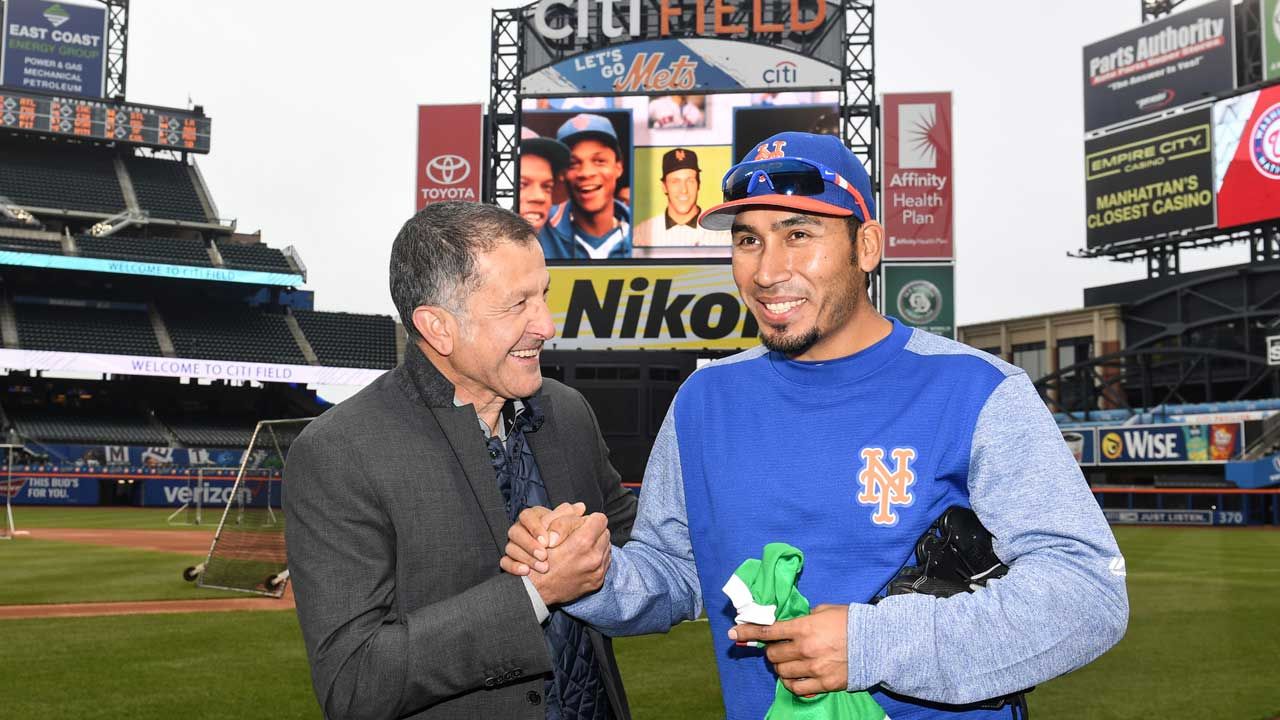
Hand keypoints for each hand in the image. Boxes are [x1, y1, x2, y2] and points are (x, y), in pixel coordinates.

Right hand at [501, 502, 586, 574]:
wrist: (557, 564)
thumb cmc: (563, 539)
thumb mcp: (568, 526)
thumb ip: (571, 517)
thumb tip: (580, 507)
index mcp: (533, 517)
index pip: (526, 516)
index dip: (536, 528)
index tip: (547, 541)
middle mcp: (521, 529)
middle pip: (515, 532)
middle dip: (531, 545)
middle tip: (545, 555)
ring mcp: (514, 545)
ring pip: (510, 548)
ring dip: (526, 557)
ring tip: (542, 567)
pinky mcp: (510, 559)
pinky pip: (504, 562)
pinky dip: (514, 566)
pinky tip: (526, 571)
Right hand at [515, 512, 611, 605]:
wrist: (537, 590)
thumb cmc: (539, 560)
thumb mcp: (548, 533)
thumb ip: (568, 518)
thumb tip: (582, 509)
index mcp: (583, 542)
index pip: (600, 519)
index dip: (589, 519)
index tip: (581, 524)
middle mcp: (594, 557)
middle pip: (605, 533)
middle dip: (594, 532)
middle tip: (580, 535)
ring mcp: (597, 571)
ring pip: (607, 547)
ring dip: (597, 545)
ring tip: (581, 548)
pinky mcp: (597, 581)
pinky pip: (605, 562)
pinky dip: (597, 558)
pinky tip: (583, 559)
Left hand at [728, 604, 848, 695]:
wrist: (878, 643)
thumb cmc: (851, 622)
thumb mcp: (825, 610)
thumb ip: (805, 617)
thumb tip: (791, 624)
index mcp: (804, 627)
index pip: (768, 631)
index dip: (748, 631)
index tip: (733, 632)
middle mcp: (805, 648)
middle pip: (773, 655)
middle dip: (771, 652)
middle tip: (779, 649)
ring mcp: (813, 668)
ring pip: (781, 672)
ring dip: (781, 667)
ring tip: (790, 663)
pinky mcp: (823, 684)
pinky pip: (797, 688)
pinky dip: (791, 683)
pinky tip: (795, 678)